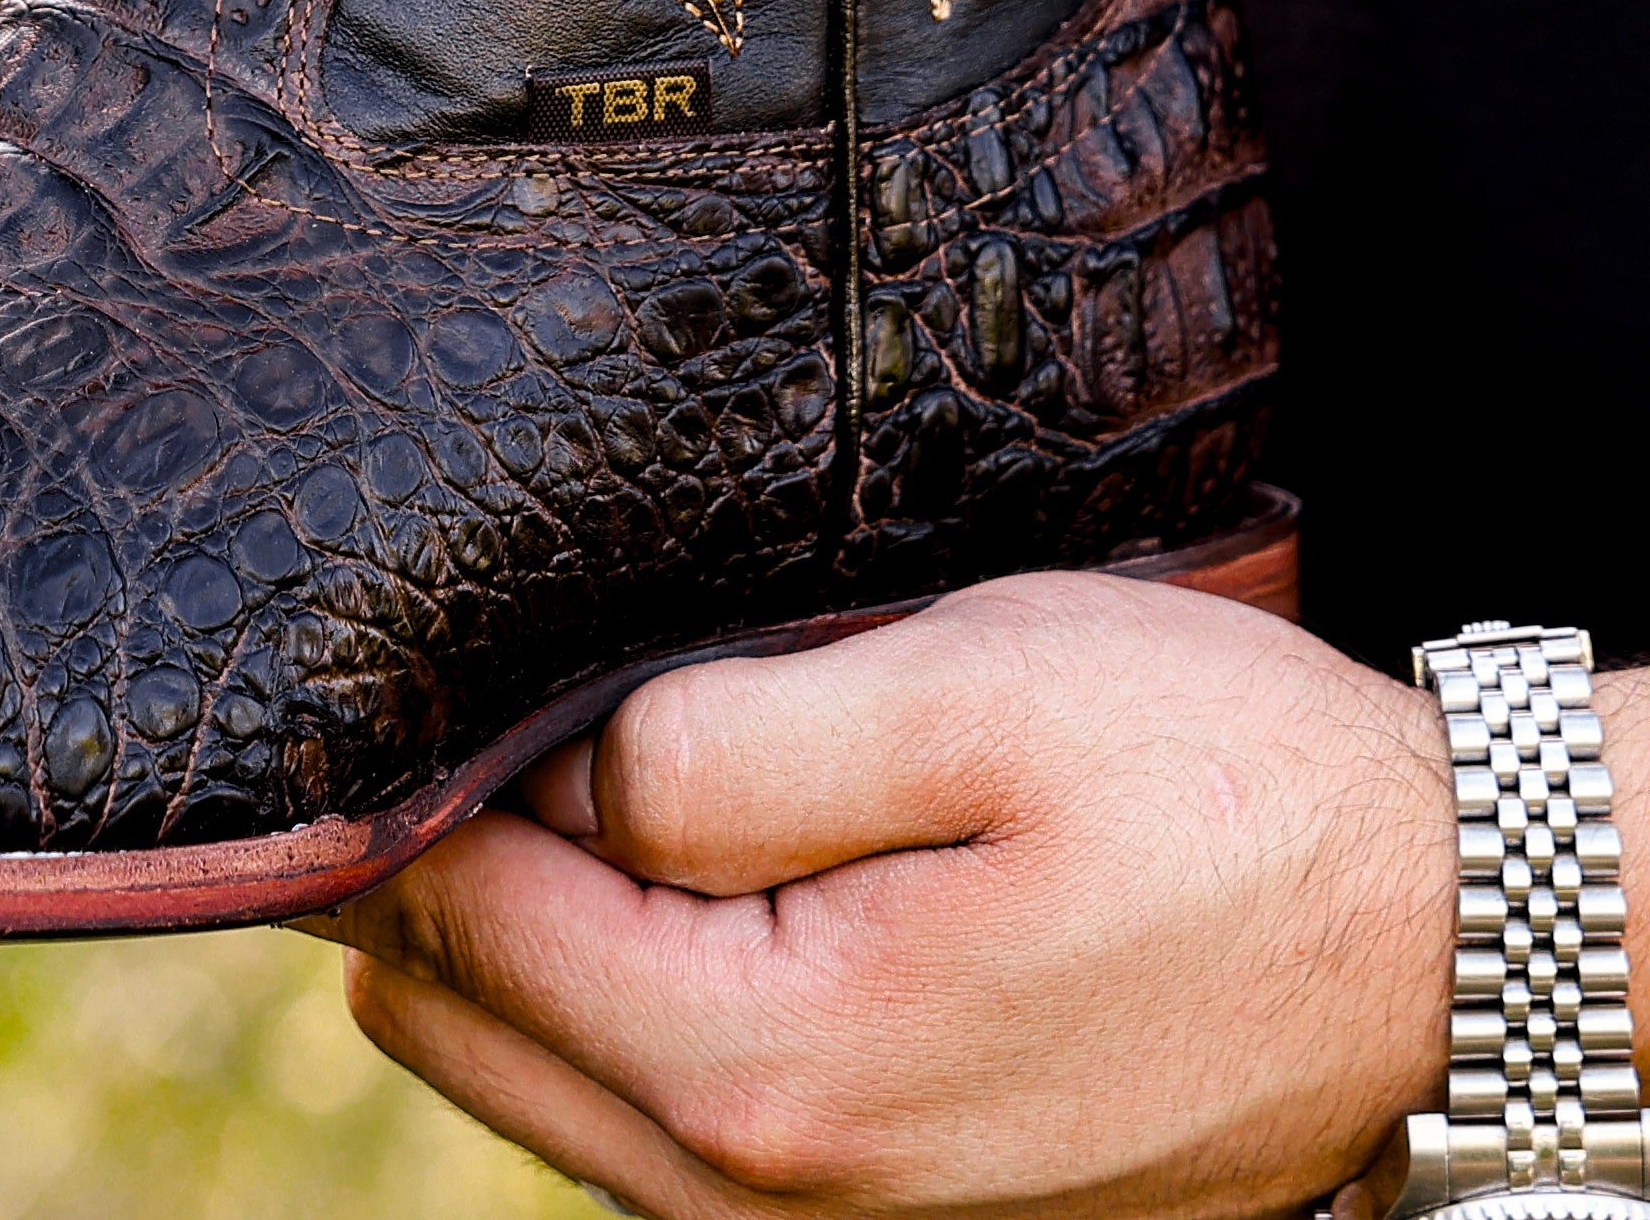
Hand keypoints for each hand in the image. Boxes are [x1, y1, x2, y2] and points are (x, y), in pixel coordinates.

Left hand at [319, 573, 1454, 1219]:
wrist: (1445, 948)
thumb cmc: (1214, 787)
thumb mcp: (959, 695)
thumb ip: (714, 749)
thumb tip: (555, 776)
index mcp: (773, 1066)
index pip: (456, 926)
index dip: (413, 790)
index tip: (411, 687)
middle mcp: (779, 1199)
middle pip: (460, 1027)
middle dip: (441, 879)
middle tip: (482, 730)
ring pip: (546, 1089)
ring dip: (524, 948)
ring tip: (564, 793)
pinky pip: (656, 1130)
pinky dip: (614, 1013)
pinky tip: (654, 894)